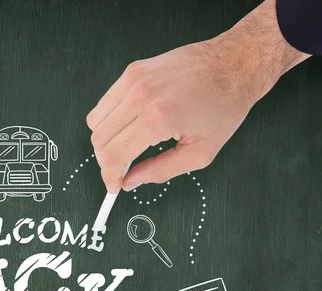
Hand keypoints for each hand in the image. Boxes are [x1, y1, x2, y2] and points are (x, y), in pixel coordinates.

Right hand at [87, 0, 308, 192]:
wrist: (236, 64)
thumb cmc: (224, 105)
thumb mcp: (198, 153)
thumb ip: (160, 171)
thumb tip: (132, 182)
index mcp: (157, 119)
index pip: (113, 155)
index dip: (109, 176)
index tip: (114, 185)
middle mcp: (140, 96)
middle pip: (99, 139)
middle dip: (105, 162)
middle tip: (119, 170)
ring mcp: (134, 80)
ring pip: (96, 120)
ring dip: (104, 141)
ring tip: (123, 148)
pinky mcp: (134, 70)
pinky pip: (105, 102)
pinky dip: (109, 120)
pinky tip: (127, 127)